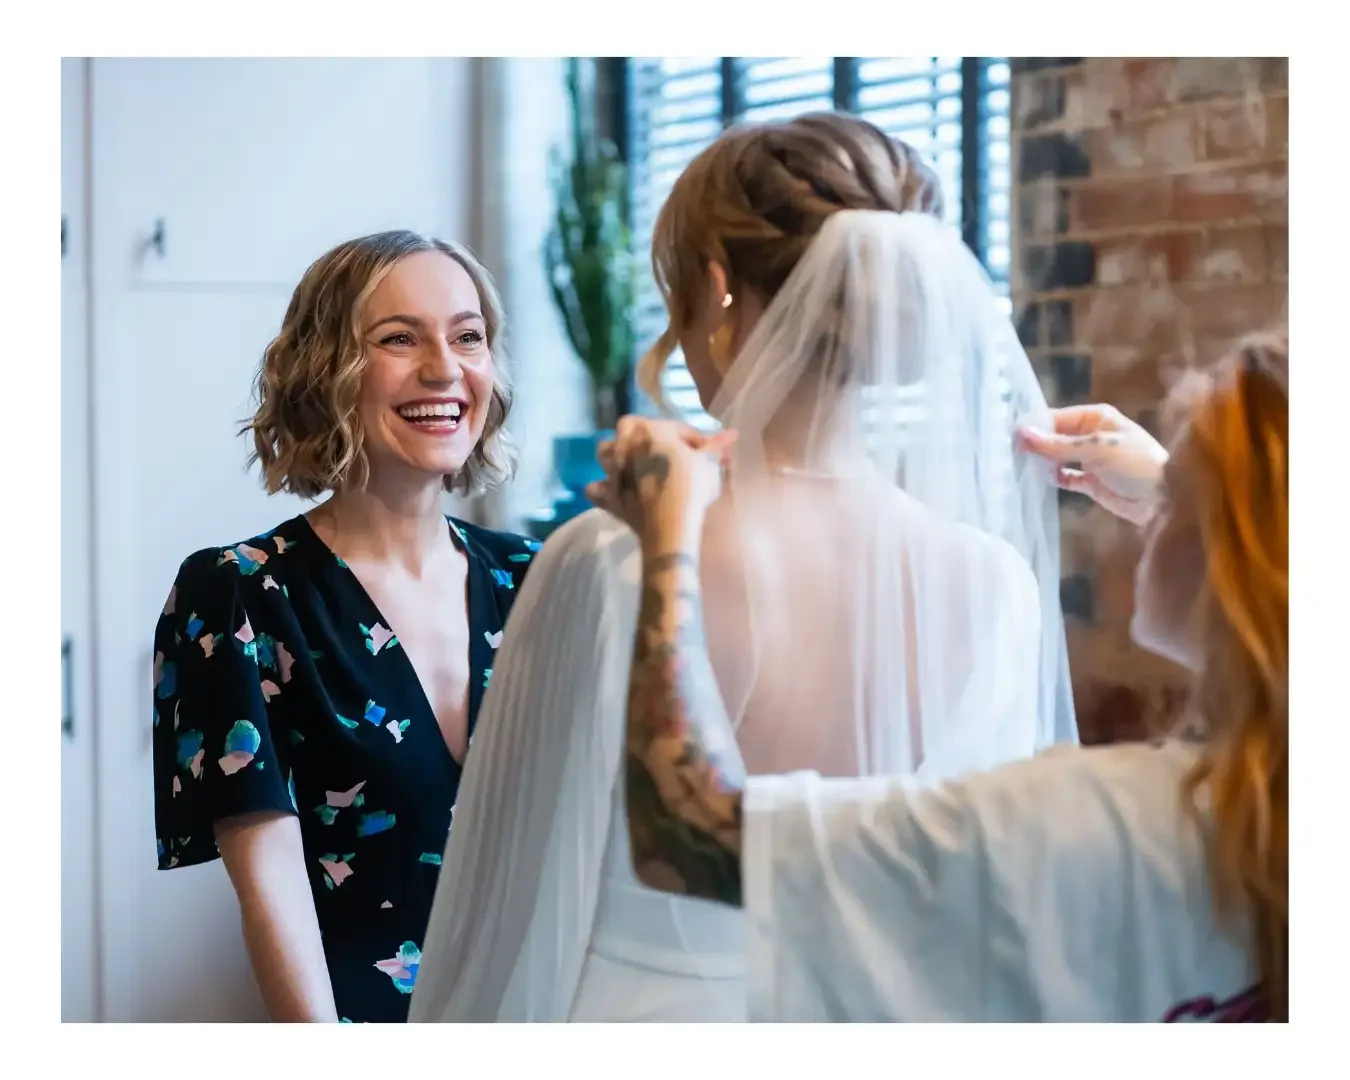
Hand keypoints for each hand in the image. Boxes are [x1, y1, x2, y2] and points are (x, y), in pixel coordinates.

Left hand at [585, 417, 736, 544]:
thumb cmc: (691, 488)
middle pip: (630, 428)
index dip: (690, 437)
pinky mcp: (608, 496)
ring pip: (604, 451)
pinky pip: (595, 488)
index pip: (673, 426)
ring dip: (617, 454)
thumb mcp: (709, 464)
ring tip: (634, 464)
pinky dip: (603, 489)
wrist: (670, 524)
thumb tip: (732, 434)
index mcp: (651, 429)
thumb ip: (716, 447)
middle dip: (645, 436)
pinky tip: (616, 492)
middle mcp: (625, 444)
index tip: (704, 451)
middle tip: (665, 452)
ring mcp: (612, 470)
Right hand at [1016, 404, 1168, 526]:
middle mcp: (1090, 434)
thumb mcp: (1098, 449)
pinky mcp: (1090, 481)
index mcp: (1095, 418)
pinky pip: (1065, 476)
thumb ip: (1059, 445)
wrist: (1166, 499)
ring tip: (1016, 467)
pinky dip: (1052, 478)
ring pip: (1056, 456)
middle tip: (1008, 455)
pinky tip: (1038, 481)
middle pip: (1053, 436)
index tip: (1009, 439)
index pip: (1055, 417)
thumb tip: (1022, 434)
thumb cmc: (1137, 464)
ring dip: (1040, 461)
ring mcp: (1090, 458)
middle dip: (1034, 444)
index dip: (1033, 427)